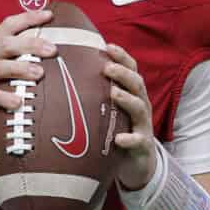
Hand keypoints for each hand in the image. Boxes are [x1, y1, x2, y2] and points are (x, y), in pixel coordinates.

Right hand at [0, 10, 55, 140]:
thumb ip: (9, 66)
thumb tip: (45, 65)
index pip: (7, 26)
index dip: (27, 18)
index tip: (49, 15)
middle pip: (6, 44)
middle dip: (30, 44)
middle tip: (52, 49)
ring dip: (20, 68)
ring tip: (40, 73)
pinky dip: (3, 97)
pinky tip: (18, 102)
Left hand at [103, 43, 157, 190]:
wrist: (138, 164)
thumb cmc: (119, 130)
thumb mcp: (111, 110)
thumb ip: (97, 94)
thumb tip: (67, 75)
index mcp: (133, 94)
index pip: (131, 70)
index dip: (122, 57)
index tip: (107, 45)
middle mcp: (140, 106)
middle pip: (137, 84)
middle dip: (123, 74)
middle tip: (107, 67)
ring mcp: (143, 126)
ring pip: (139, 108)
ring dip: (127, 99)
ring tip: (113, 93)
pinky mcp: (143, 146)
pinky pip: (138, 141)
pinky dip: (129, 139)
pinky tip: (118, 139)